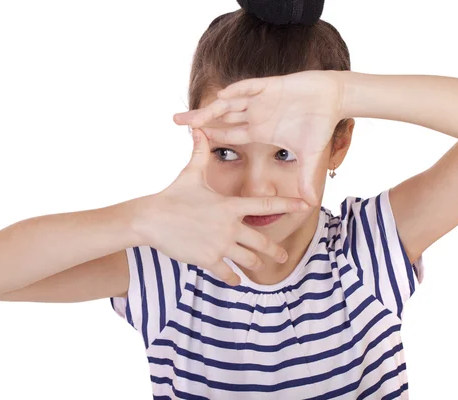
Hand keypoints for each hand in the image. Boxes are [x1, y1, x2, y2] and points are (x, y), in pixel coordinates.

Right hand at [135, 129, 307, 285]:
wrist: (152, 219)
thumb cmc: (172, 195)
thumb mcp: (190, 173)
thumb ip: (199, 152)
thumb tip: (197, 129)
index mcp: (230, 205)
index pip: (266, 203)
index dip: (288, 204)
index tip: (305, 205)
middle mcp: (230, 226)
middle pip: (262, 242)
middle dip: (275, 251)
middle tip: (283, 256)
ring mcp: (220, 244)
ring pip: (248, 260)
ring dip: (254, 265)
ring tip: (258, 268)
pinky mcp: (208, 260)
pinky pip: (228, 274)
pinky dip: (233, 278)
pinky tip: (235, 280)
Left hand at [173, 70, 345, 205]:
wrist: (335, 98)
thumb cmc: (320, 124)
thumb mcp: (310, 156)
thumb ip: (304, 178)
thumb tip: (310, 204)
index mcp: (259, 130)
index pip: (229, 135)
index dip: (211, 138)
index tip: (192, 140)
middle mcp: (256, 115)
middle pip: (221, 118)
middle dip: (199, 119)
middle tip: (176, 121)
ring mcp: (261, 100)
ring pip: (230, 103)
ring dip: (210, 108)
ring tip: (191, 114)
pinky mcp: (272, 86)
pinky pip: (250, 88)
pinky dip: (238, 91)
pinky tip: (223, 96)